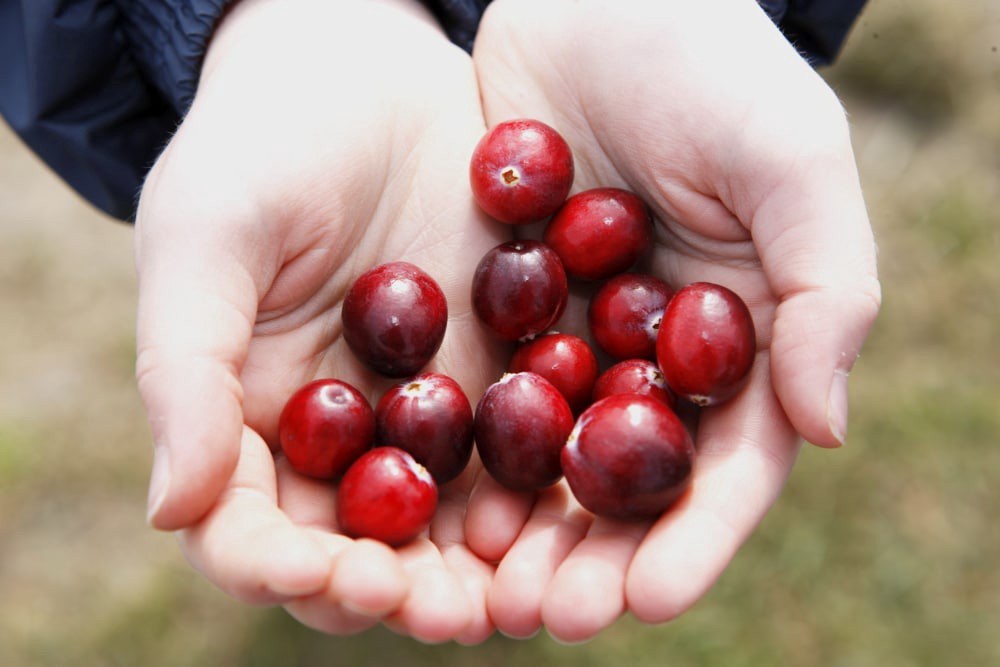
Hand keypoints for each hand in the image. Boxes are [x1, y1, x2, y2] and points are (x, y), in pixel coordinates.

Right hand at [134, 0, 507, 642]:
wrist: (366, 75)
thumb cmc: (262, 146)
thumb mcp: (206, 238)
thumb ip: (187, 372)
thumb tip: (171, 513)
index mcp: (254, 423)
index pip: (254, 533)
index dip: (285, 571)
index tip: (335, 577)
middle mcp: (343, 438)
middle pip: (362, 551)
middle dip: (401, 593)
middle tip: (450, 615)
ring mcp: (428, 414)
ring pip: (451, 523)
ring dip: (484, 571)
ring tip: (521, 598)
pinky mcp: (504, 375)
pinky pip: (526, 452)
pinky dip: (548, 493)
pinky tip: (580, 510)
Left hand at [470, 0, 880, 641]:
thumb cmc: (708, 62)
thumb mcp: (788, 155)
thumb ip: (827, 287)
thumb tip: (825, 430)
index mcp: (743, 340)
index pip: (727, 467)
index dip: (694, 541)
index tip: (646, 598)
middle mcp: (657, 357)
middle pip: (630, 485)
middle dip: (593, 557)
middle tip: (545, 617)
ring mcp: (576, 338)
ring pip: (549, 460)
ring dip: (518, 529)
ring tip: (477, 591)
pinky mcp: (502, 310)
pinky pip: (478, 393)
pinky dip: (458, 453)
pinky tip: (424, 497)